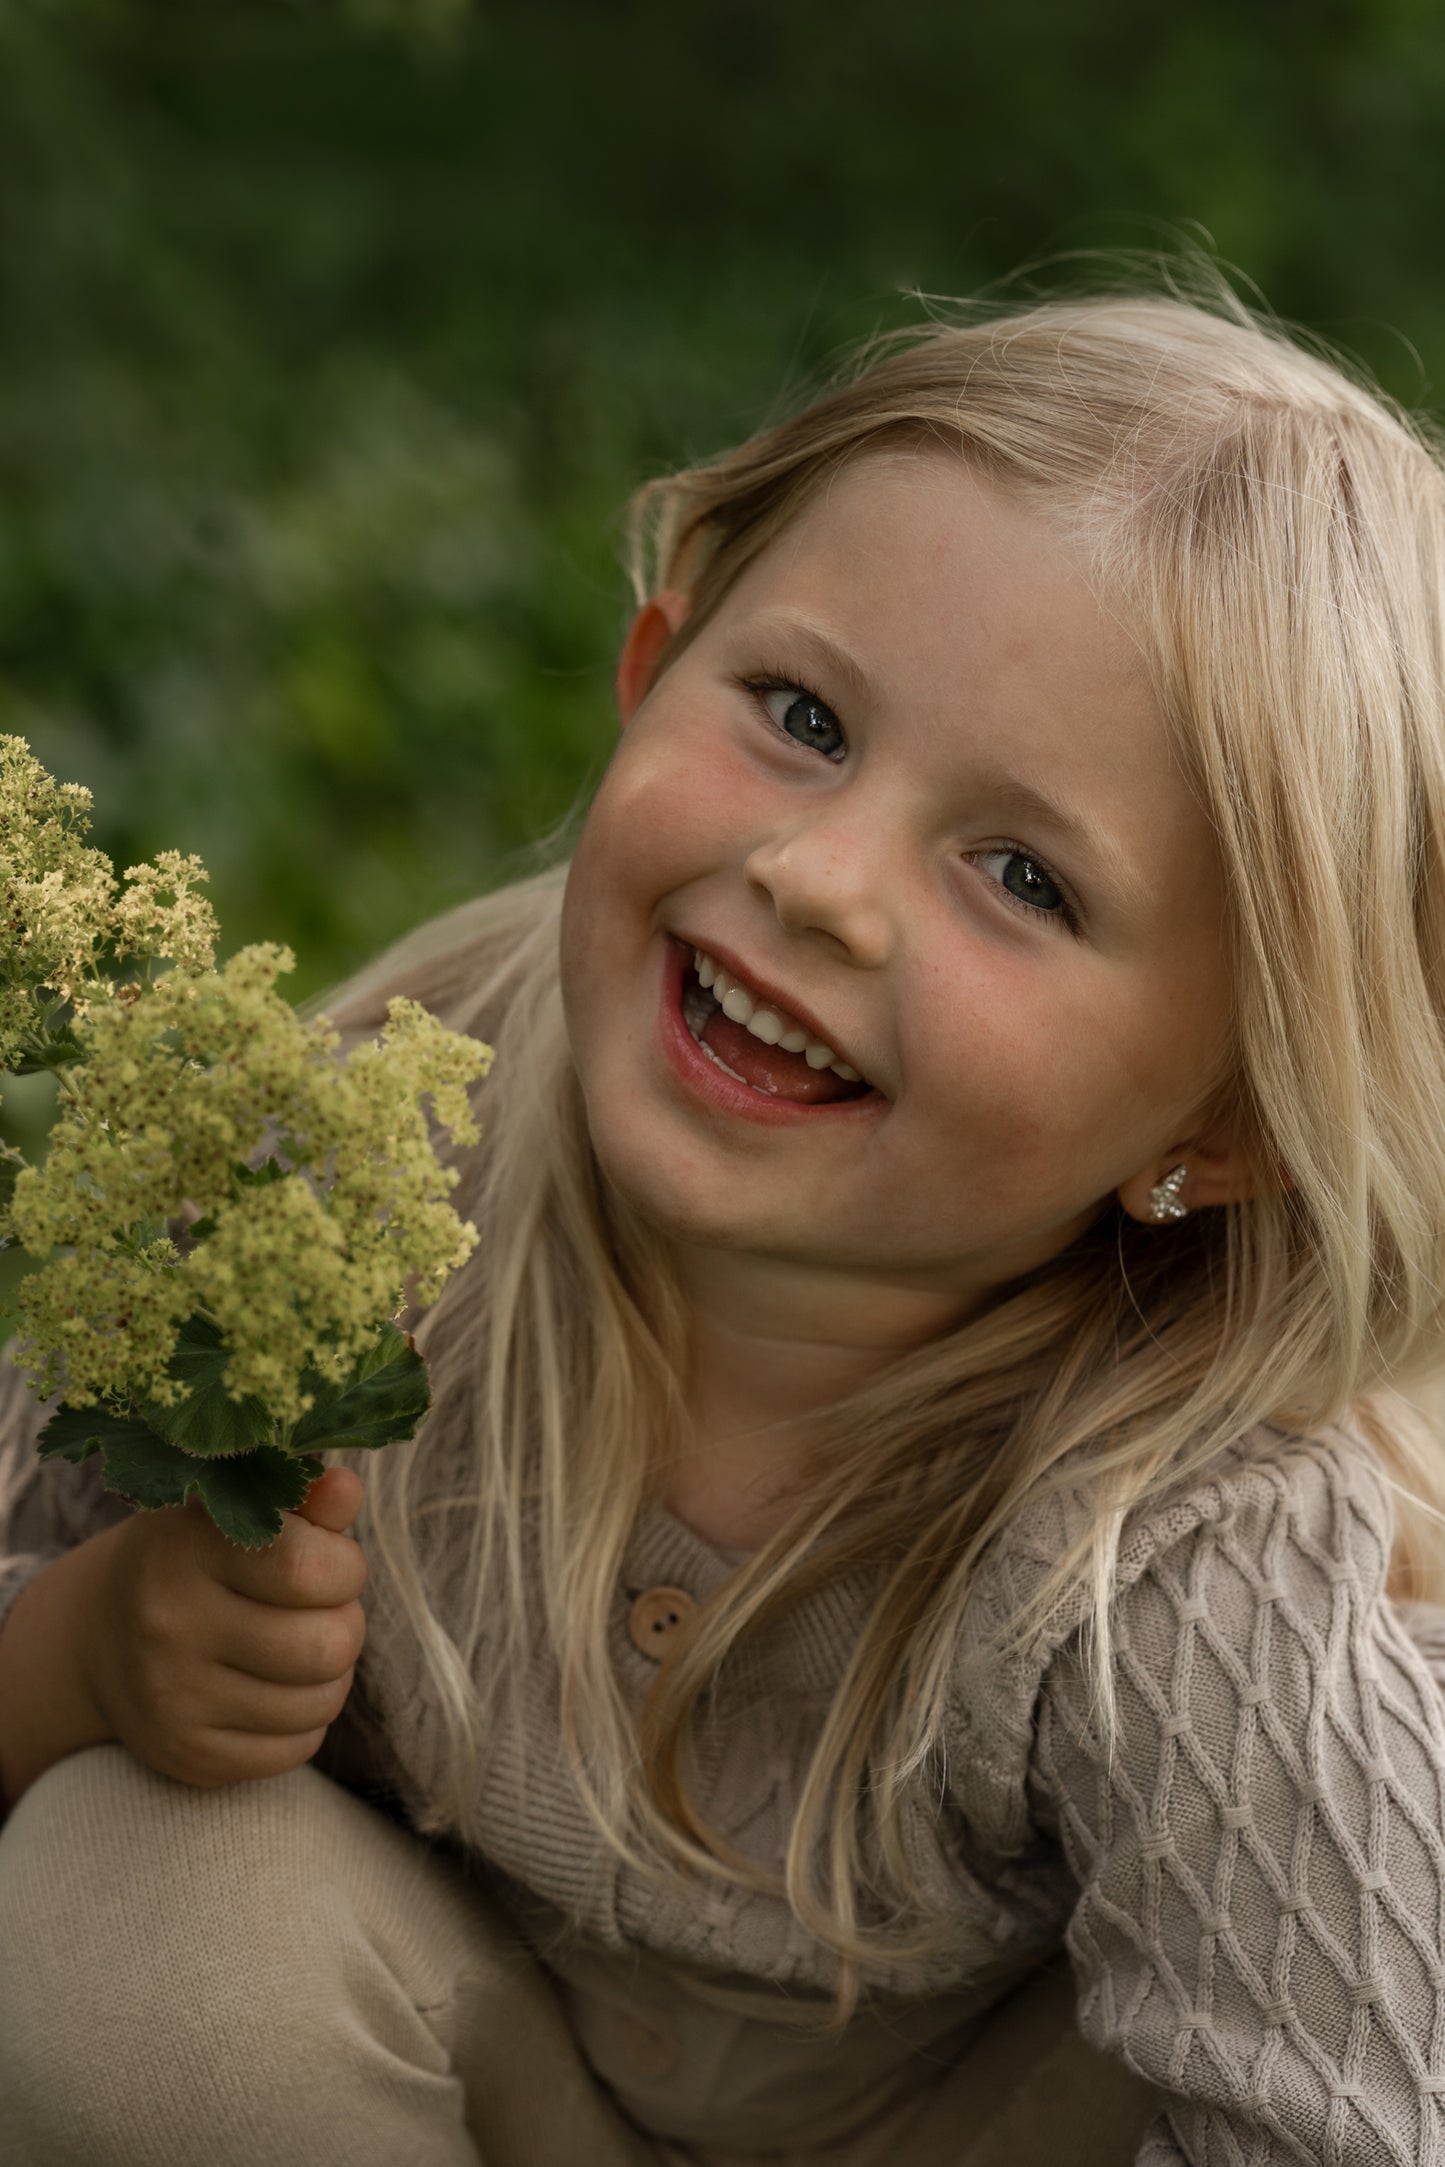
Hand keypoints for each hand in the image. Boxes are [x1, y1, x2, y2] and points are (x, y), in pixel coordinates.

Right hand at [76, 1465, 368, 1788]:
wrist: (100, 1634)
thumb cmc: (195, 1558)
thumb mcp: (236, 1514)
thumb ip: (301, 1501)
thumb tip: (346, 1487)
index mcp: (184, 1548)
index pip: (309, 1569)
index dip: (345, 1567)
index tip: (330, 1561)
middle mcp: (169, 1626)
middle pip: (328, 1646)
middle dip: (345, 1624)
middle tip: (320, 1610)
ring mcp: (173, 1698)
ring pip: (321, 1703)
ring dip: (330, 1674)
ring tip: (300, 1646)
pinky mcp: (186, 1754)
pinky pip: (297, 1749)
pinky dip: (305, 1719)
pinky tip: (276, 1688)